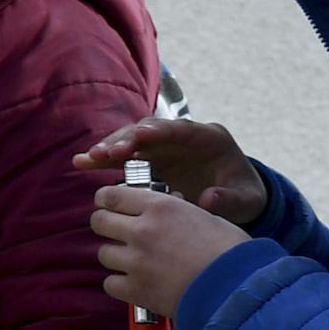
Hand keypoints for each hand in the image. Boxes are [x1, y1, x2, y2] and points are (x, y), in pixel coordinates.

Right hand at [73, 118, 267, 228]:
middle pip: (148, 131)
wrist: (238, 198)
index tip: (139, 136)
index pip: (180, 129)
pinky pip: (124, 156)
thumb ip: (230, 199)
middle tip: (104, 153)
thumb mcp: (247, 200)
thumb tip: (206, 199)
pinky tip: (81, 163)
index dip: (158, 131)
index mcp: (209, 138)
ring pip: (131, 140)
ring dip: (108, 148)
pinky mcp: (150, 159)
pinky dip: (104, 159)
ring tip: (87, 160)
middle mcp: (181, 137)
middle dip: (125, 140)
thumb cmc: (244, 195)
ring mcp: (163, 147)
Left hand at [93, 183, 250, 321]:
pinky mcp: (135, 289)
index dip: (107, 200)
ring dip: (117, 257)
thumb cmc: (231, 251)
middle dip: (108, 226)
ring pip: (103, 253)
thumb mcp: (205, 217)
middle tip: (120, 233)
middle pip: (99, 221)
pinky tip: (137, 283)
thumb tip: (164, 204)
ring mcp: (136, 261)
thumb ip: (176, 210)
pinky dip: (120, 284)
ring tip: (137, 262)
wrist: (239, 288)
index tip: (109, 205)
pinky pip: (110, 283)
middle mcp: (142, 230)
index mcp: (160, 207)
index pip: (111, 195)